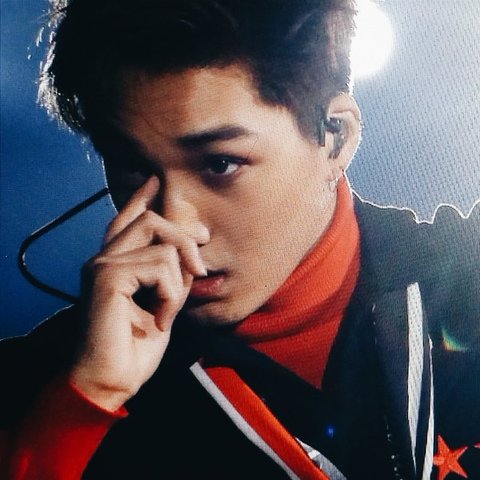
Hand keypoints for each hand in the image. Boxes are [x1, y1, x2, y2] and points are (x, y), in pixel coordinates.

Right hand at [70, 176, 207, 410]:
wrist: (111, 381)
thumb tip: (190, 251)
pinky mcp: (106, 276)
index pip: (128, 219)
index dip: (142, 197)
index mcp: (116, 263)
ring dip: (179, 281)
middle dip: (186, 239)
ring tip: (169, 311)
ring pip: (162, 241)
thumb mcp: (163, 303)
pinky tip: (160, 319)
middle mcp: (105, 258)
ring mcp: (102, 264)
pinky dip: (171, 295)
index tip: (155, 179)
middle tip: (201, 269)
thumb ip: (172, 274)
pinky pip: (160, 266)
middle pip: (153, 219)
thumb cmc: (135, 347)